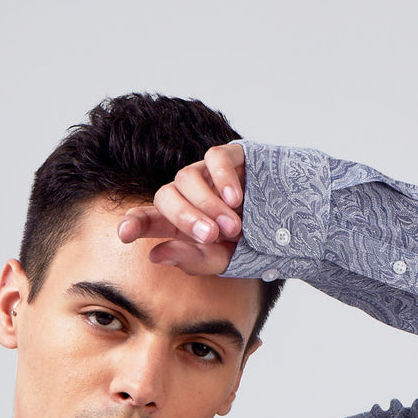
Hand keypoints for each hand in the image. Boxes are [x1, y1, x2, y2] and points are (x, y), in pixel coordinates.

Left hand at [116, 142, 244, 274]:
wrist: (292, 226)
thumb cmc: (253, 245)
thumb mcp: (224, 260)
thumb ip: (192, 259)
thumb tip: (155, 254)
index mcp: (179, 224)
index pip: (148, 219)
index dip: (135, 223)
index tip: (125, 234)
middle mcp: (188, 196)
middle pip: (165, 196)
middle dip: (184, 217)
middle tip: (210, 236)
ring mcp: (207, 174)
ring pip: (187, 179)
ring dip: (208, 205)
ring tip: (233, 226)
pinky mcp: (229, 156)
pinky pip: (215, 158)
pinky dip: (222, 179)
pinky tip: (235, 199)